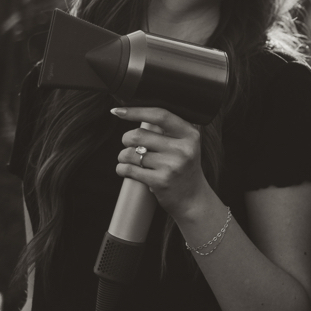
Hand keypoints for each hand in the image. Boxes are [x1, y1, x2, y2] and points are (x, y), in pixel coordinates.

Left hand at [112, 106, 215, 220]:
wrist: (193, 199)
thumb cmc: (183, 168)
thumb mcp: (185, 145)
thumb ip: (169, 129)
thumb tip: (136, 112)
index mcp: (190, 135)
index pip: (160, 116)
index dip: (136, 111)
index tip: (118, 111)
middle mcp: (183, 149)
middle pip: (139, 134)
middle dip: (126, 139)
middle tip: (128, 144)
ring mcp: (173, 166)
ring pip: (131, 153)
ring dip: (123, 156)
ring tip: (128, 159)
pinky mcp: (161, 181)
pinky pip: (129, 169)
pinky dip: (121, 168)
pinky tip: (125, 170)